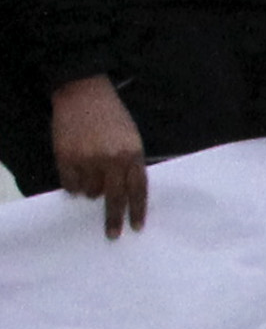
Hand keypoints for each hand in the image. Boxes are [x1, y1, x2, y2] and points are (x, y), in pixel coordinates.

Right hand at [49, 76, 146, 234]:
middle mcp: (111, 160)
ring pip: (90, 192)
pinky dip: (74, 185)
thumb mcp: (132, 138)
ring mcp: (87, 159)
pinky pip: (70, 185)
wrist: (83, 94)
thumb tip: (128, 194)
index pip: (138, 190)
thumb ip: (132, 164)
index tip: (136, 227)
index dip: (137, 210)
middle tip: (112, 234)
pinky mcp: (65, 157)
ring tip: (92, 175)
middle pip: (115, 198)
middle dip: (114, 219)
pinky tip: (77, 176)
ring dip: (92, 191)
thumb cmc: (112, 117)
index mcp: (133, 154)